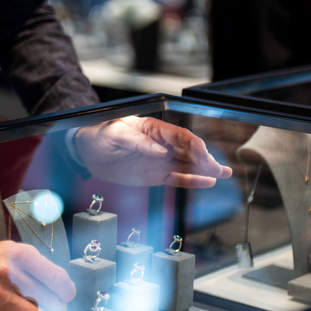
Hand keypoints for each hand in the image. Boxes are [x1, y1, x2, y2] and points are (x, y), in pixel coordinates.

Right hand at [0, 241, 74, 310]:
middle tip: (55, 306)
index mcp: (19, 255)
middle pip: (51, 302)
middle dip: (58, 307)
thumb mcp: (13, 249)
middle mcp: (10, 275)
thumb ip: (37, 264)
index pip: (57, 278)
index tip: (66, 293)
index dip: (67, 290)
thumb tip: (61, 285)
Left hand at [74, 116, 232, 187]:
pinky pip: (177, 178)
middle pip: (188, 150)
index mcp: (152, 129)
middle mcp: (160, 144)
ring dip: (205, 169)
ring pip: (187, 164)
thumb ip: (137, 141)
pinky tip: (208, 182)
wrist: (86, 151)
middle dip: (204, 159)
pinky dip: (192, 180)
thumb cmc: (98, 135)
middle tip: (217, 168)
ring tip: (224, 173)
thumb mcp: (114, 134)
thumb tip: (159, 151)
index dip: (193, 144)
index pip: (178, 135)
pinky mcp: (156, 174)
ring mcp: (160, 160)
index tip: (203, 154)